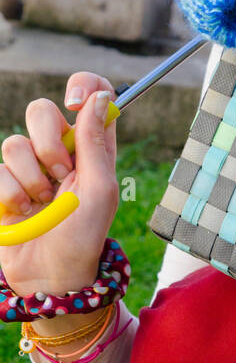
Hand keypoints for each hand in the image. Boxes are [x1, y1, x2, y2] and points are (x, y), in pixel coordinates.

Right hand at [0, 73, 119, 299]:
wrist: (50, 276)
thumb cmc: (84, 235)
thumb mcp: (100, 190)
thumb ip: (96, 142)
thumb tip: (98, 96)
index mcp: (92, 145)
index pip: (90, 93)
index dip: (82, 86)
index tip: (74, 101)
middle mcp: (60, 149)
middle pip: (41, 109)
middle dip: (47, 142)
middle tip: (62, 174)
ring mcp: (30, 167)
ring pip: (14, 143)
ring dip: (31, 178)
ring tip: (44, 203)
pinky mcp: (5, 185)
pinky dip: (13, 195)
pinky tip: (24, 214)